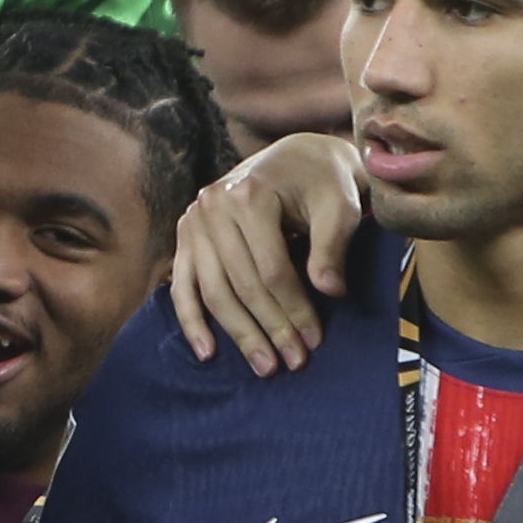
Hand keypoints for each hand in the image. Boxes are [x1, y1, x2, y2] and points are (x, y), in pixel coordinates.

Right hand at [167, 132, 363, 372]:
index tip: (314, 341)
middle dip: (269, 327)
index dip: (293, 309)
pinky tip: (207, 351)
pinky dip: (191, 320)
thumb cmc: (323, 182)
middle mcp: (213, 206)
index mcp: (249, 195)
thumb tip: (329, 291)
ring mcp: (194, 221)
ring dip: (238, 333)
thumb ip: (332, 246)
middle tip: (291, 362)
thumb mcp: (339, 206)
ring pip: (212, 290)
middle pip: (241, 283)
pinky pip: (183, 284)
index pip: (270, 268)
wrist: (297, 156)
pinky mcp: (186, 235)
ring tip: (263, 365)